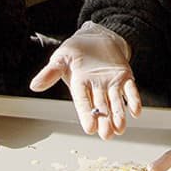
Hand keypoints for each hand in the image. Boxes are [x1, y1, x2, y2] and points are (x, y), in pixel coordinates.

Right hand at [29, 21, 138, 138]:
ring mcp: (111, 84)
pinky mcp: (125, 77)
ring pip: (116, 102)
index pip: (83, 102)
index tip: (89, 129)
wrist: (96, 36)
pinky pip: (130, 90)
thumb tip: (34, 86)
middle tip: (106, 134)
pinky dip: (133, 100)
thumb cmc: (76, 49)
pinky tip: (136, 111)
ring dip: (119, 115)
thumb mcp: (61, 58)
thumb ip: (51, 72)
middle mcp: (96, 88)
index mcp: (79, 85)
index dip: (86, 115)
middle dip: (104, 121)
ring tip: (120, 128)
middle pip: (101, 107)